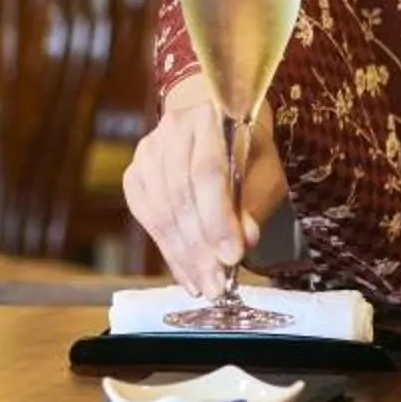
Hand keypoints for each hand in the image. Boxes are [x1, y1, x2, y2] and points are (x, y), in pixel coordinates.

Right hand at [123, 72, 284, 297]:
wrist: (217, 126)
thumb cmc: (247, 151)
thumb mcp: (265, 172)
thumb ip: (254, 204)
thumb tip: (245, 242)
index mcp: (211, 116)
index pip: (207, 172)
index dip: (218, 218)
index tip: (232, 256)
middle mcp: (173, 129)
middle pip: (180, 195)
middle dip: (200, 247)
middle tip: (217, 284)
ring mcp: (148, 151)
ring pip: (160, 211)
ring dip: (183, 255)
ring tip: (204, 285)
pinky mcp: (135, 174)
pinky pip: (147, 218)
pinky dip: (168, 250)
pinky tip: (185, 272)